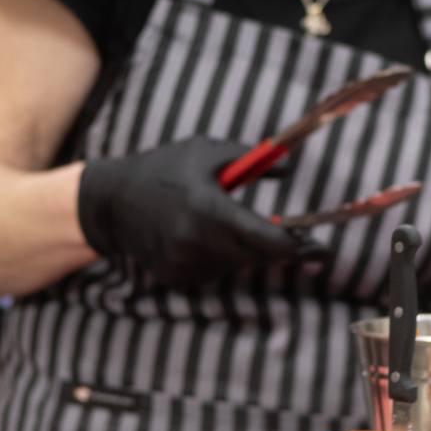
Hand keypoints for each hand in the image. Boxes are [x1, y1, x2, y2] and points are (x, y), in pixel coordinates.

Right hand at [77, 136, 322, 288]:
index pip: (267, 241)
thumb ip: (251, 159)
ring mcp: (185, 266)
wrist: (110, 203)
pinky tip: (203, 236)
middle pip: (259, 258)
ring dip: (248, 250)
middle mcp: (196, 244)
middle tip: (300, 239)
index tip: (320, 247)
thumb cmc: (164, 169)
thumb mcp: (206, 152)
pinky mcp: (177, 279)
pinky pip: (217, 271)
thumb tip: (289, 166)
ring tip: (227, 222)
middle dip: (280, 248)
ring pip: (239, 266)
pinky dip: (223, 257)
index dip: (297, 246)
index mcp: (208, 210)